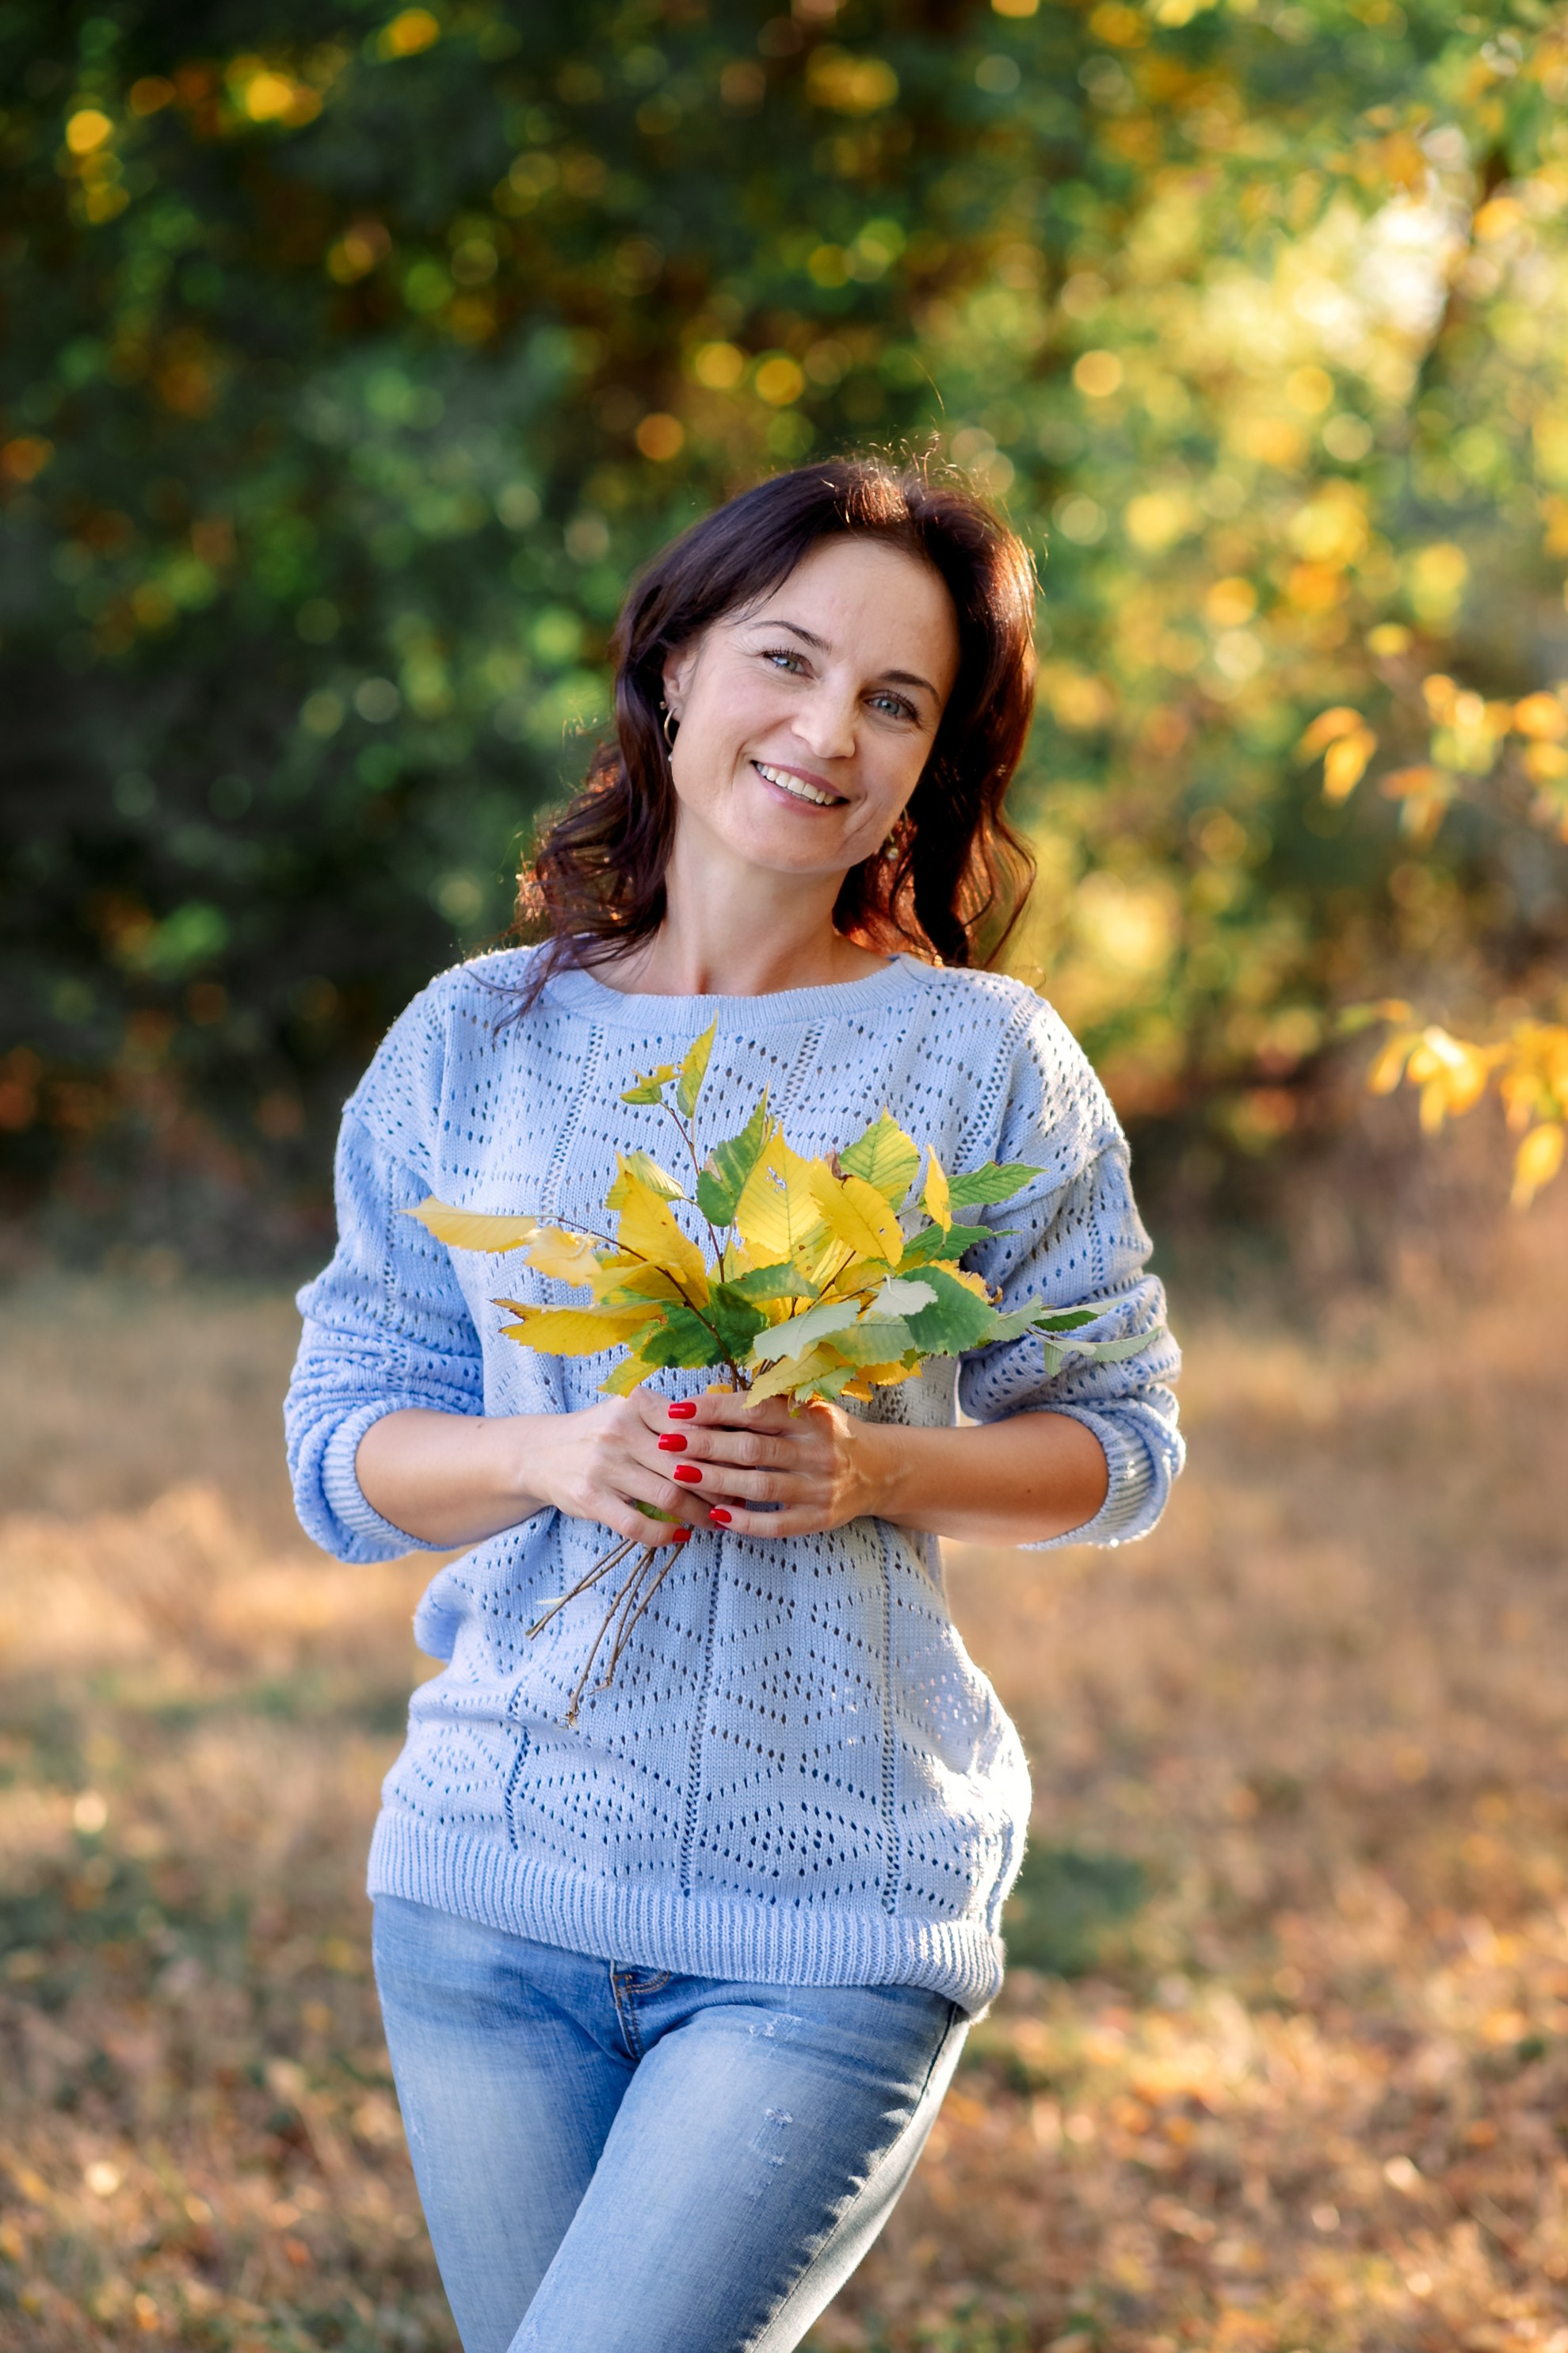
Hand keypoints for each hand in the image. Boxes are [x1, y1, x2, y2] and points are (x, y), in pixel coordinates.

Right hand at [521, 1394, 740, 1549]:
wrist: (540, 1453)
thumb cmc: (600, 1432)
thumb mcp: (631, 1411)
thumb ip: (672, 1417)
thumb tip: (730, 1431)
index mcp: (635, 1403)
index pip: (693, 1427)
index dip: (723, 1450)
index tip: (744, 1465)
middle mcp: (619, 1431)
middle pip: (687, 1464)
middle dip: (719, 1487)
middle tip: (739, 1500)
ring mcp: (603, 1466)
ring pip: (669, 1496)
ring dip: (700, 1514)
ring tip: (717, 1521)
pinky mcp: (590, 1498)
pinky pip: (637, 1524)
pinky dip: (665, 1534)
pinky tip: (681, 1536)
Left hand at [641, 1390, 884, 1539]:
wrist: (882, 1469)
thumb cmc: (829, 1433)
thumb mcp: (809, 1409)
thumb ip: (767, 1407)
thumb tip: (707, 1402)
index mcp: (811, 1417)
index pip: (757, 1410)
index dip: (716, 1409)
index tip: (679, 1409)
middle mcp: (818, 1451)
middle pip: (754, 1449)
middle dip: (706, 1445)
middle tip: (667, 1442)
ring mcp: (820, 1488)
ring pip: (761, 1487)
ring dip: (717, 1481)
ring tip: (679, 1474)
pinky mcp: (820, 1519)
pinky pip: (777, 1524)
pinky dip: (745, 1521)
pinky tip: (715, 1515)